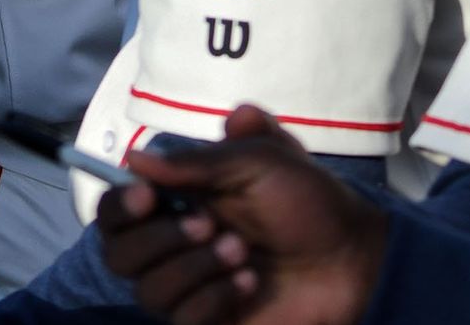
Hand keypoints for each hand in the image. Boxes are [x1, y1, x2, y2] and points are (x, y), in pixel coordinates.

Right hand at [96, 105, 387, 324]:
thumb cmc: (310, 201)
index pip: (117, 210)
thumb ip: (196, 161)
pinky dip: (216, 297)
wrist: (352, 257)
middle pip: (117, 254)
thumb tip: (133, 161)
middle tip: (209, 224)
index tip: (147, 196)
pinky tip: (250, 283)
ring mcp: (191, 288)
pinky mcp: (208, 322)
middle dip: (160, 238)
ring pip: (148, 290)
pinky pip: (182, 319)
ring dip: (195, 267)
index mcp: (181, 202)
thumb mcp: (259, 161)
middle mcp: (177, 246)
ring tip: (243, 253)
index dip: (119, 205)